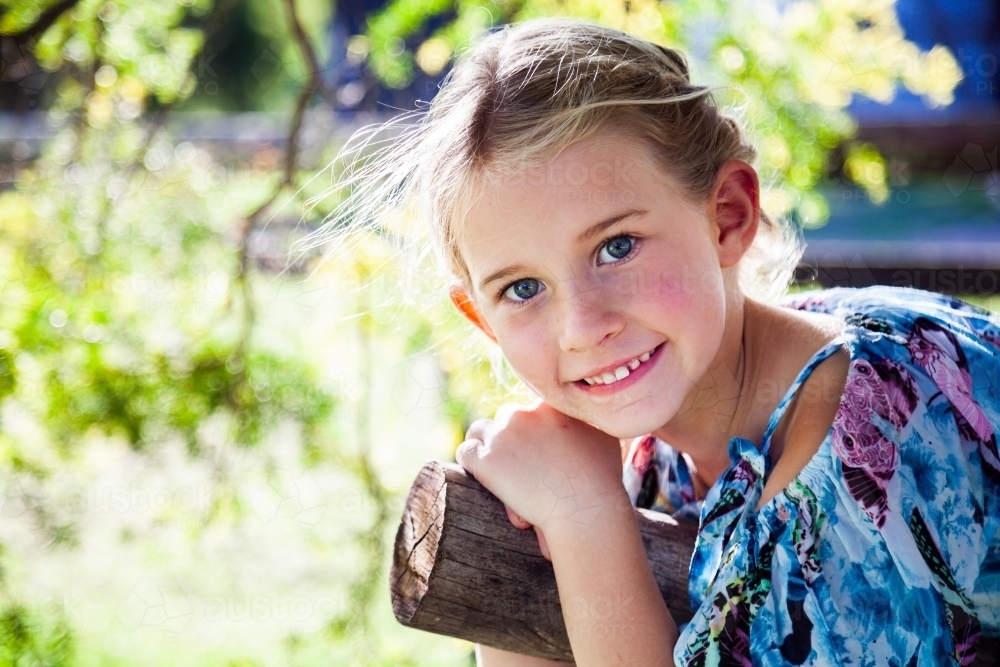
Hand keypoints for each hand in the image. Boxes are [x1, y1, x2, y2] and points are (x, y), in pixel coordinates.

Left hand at [456, 401, 625, 547]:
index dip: (532, 430)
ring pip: (480, 430)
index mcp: (550, 405)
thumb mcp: (604, 438)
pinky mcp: (485, 459)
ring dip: (487, 447)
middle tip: (520, 468)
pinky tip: (481, 476)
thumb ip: (590, 424)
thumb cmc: (601, 480)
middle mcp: (523, 413)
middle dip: (511, 439)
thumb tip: (586, 423)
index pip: (531, 410)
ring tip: (495, 469)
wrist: (585, 508)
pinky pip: (466, 452)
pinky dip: (471, 463)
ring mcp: (501, 435)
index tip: (536, 450)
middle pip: (507, 417)